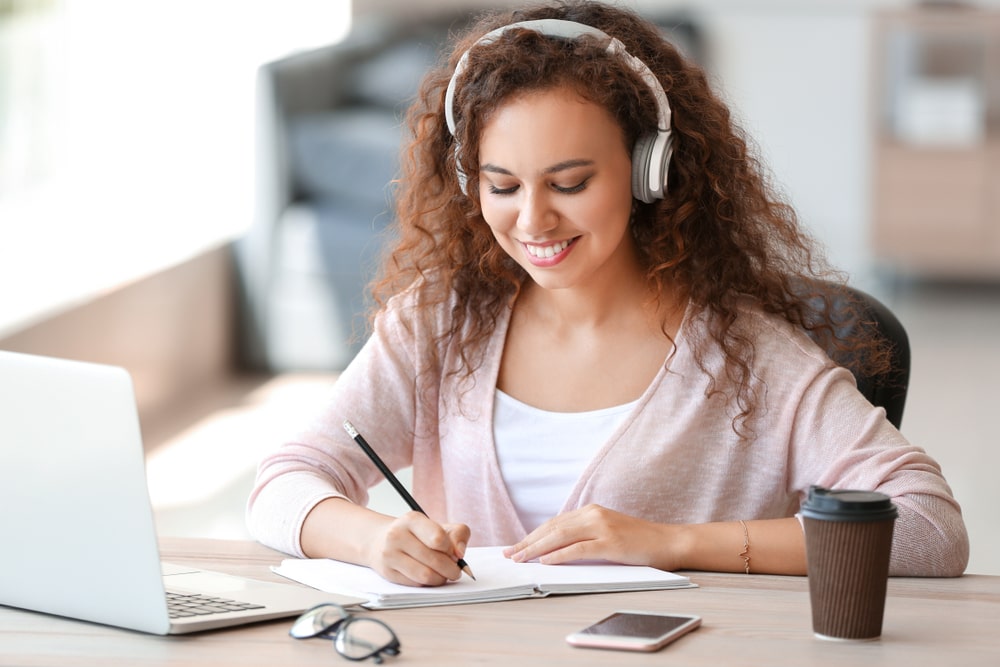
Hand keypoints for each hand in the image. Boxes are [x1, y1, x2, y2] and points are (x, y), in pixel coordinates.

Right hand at [365, 511, 471, 586]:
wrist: (381, 539)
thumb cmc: (417, 534)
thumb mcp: (438, 525)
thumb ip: (458, 534)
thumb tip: (460, 553)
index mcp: (412, 520)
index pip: (438, 538)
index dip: (451, 549)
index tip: (455, 553)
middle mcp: (397, 535)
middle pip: (435, 560)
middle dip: (451, 569)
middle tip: (456, 571)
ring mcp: (390, 554)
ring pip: (425, 575)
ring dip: (441, 579)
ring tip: (444, 575)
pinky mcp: (387, 572)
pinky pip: (415, 584)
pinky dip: (428, 583)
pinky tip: (430, 576)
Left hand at [502, 504, 674, 568]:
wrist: (668, 542)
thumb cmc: (637, 541)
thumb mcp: (606, 533)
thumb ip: (584, 536)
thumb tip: (553, 550)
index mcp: (590, 511)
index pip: (553, 523)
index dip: (532, 535)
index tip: (515, 546)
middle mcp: (593, 515)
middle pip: (552, 528)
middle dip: (528, 542)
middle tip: (510, 554)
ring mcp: (603, 527)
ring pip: (561, 536)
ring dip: (537, 548)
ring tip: (521, 558)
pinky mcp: (611, 543)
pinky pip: (579, 548)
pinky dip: (560, 554)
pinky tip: (546, 561)